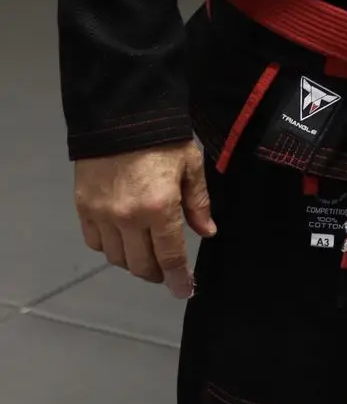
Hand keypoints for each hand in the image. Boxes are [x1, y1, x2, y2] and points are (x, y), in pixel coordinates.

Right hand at [74, 141, 216, 298]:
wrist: (120, 112)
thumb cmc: (162, 137)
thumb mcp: (191, 165)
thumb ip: (198, 203)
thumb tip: (207, 232)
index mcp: (159, 208)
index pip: (170, 257)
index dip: (178, 279)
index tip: (183, 290)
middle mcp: (127, 218)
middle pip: (140, 265)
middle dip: (157, 274)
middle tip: (167, 271)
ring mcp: (101, 214)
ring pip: (116, 258)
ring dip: (133, 262)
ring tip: (146, 253)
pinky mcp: (83, 206)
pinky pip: (95, 242)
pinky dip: (109, 246)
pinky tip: (122, 238)